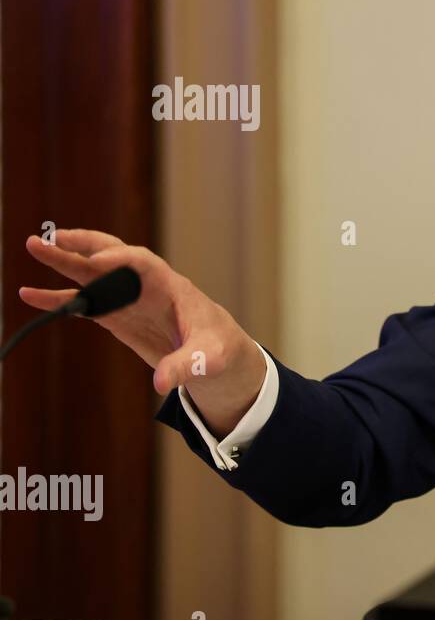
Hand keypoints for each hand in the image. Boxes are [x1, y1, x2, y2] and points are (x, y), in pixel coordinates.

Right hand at [19, 229, 264, 433]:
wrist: (216, 354)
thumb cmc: (219, 349)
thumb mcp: (210, 360)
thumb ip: (186, 367)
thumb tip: (161, 383)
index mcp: (172, 287)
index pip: (144, 262)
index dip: (122, 258)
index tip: (100, 260)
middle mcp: (146, 287)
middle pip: (113, 255)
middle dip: (85, 243)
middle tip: (53, 236)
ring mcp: (129, 299)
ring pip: (93, 274)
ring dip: (64, 260)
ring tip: (33, 245)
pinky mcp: (117, 316)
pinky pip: (84, 303)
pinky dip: (58, 299)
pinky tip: (30, 294)